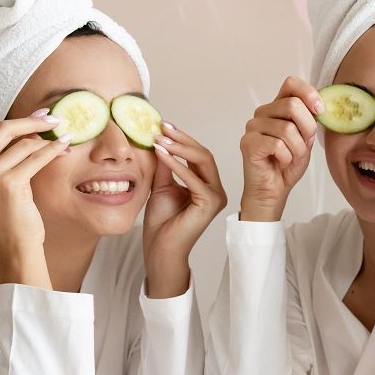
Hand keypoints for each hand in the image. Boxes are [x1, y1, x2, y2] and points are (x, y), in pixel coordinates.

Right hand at [0, 109, 69, 287]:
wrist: (14, 246)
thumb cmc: (11, 214)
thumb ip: (6, 154)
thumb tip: (32, 126)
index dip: (21, 123)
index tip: (41, 117)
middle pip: (4, 129)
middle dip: (33, 122)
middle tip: (55, 119)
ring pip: (24, 145)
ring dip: (48, 140)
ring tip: (64, 140)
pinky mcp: (8, 183)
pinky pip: (36, 158)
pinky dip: (53, 150)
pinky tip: (64, 147)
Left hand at [143, 122, 226, 297]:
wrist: (160, 249)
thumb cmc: (161, 223)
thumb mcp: (161, 185)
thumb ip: (165, 164)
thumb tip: (160, 139)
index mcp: (206, 185)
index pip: (198, 155)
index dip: (181, 139)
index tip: (162, 126)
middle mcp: (215, 190)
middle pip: (203, 155)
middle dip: (182, 139)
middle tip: (162, 126)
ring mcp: (216, 197)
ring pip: (203, 161)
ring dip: (180, 148)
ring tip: (159, 138)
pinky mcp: (210, 204)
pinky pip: (194, 178)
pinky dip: (177, 164)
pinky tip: (161, 154)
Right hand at [239, 76, 320, 221]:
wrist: (273, 190)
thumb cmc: (288, 164)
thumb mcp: (306, 138)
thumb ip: (310, 119)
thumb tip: (321, 105)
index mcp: (278, 106)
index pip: (291, 84)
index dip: (309, 93)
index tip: (320, 110)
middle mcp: (263, 112)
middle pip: (293, 105)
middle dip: (307, 129)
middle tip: (304, 146)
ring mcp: (253, 127)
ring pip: (287, 129)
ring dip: (297, 149)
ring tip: (291, 158)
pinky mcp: (248, 143)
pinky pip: (277, 145)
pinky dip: (286, 157)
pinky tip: (281, 162)